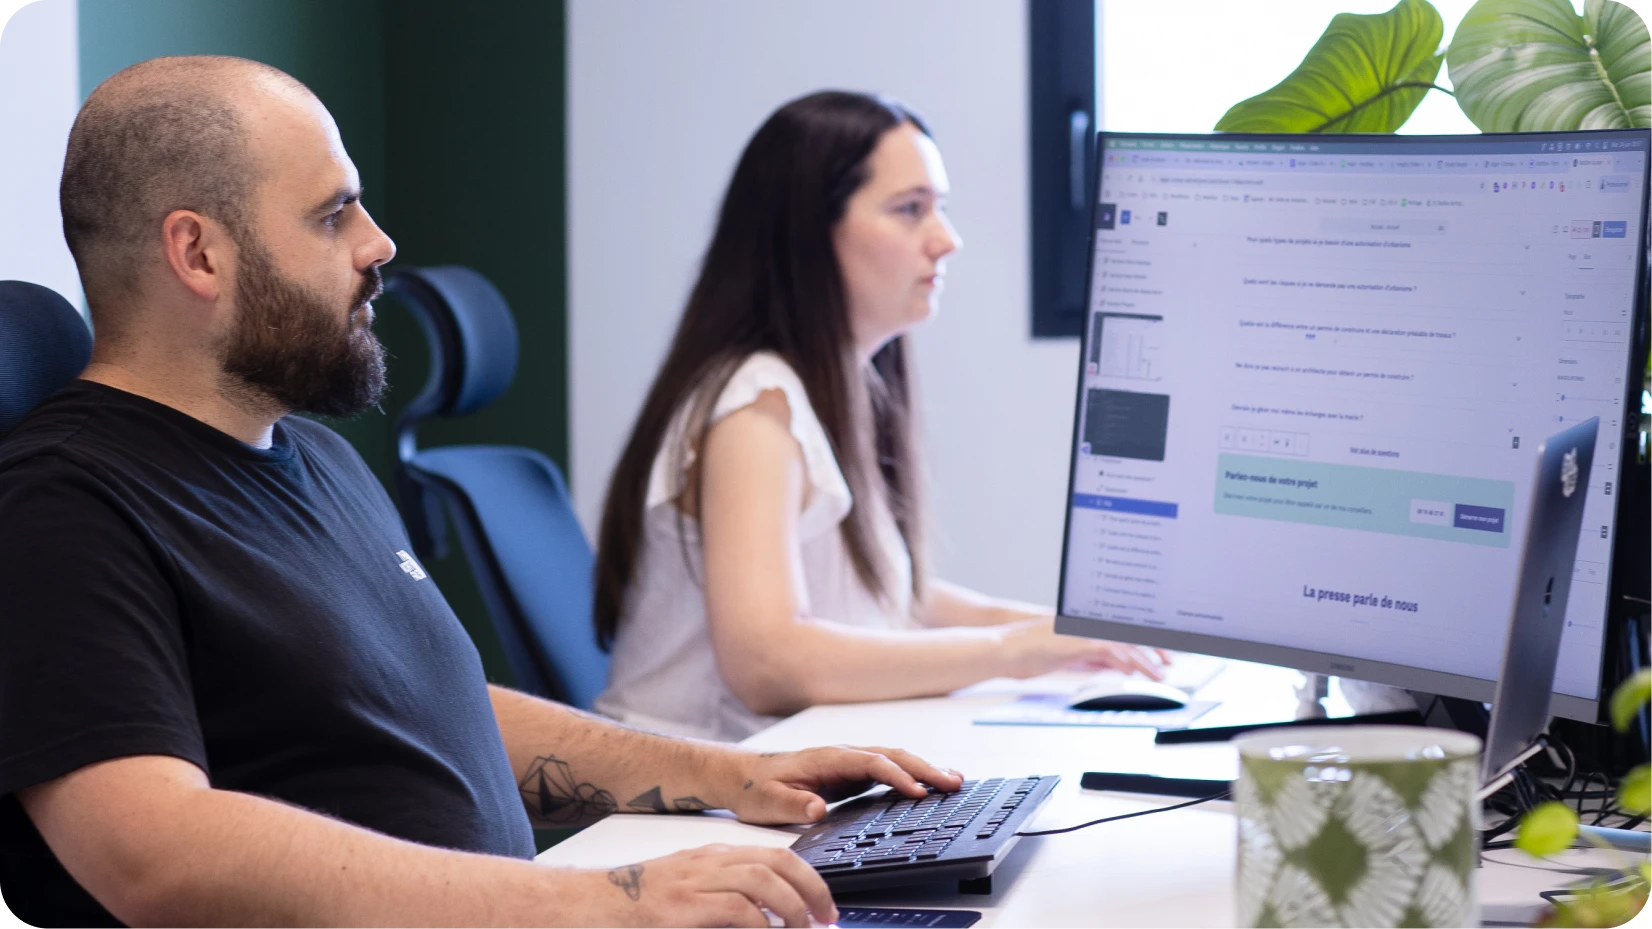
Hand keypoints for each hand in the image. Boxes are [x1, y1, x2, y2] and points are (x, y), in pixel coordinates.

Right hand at [591, 844, 835, 928]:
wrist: (578, 905)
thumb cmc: (627, 907)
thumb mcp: (682, 896)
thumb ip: (720, 902)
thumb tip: (762, 923)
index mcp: (710, 858)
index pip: (774, 854)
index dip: (808, 879)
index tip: (823, 906)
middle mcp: (706, 863)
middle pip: (778, 861)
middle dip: (812, 889)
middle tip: (827, 919)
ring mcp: (692, 882)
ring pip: (763, 879)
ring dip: (793, 908)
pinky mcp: (678, 907)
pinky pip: (736, 909)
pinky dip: (761, 925)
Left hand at [720, 745, 964, 824]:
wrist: (742, 777)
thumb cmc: (755, 788)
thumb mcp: (768, 801)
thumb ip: (793, 804)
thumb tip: (819, 807)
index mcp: (828, 759)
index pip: (871, 763)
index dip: (897, 776)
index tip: (918, 792)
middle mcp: (843, 756)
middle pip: (892, 756)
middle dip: (924, 768)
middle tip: (953, 783)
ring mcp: (849, 764)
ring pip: (894, 760)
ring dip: (923, 769)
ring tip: (954, 781)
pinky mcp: (851, 775)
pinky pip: (888, 771)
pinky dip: (911, 775)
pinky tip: (928, 786)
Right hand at [1003, 619, 1168, 679]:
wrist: (1000, 648)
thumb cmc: (1025, 653)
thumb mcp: (1064, 656)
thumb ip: (1088, 658)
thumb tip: (1109, 665)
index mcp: (1082, 626)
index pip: (1120, 630)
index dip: (1143, 641)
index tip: (1160, 653)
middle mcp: (1084, 625)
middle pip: (1127, 633)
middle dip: (1152, 648)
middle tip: (1169, 662)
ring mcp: (1079, 632)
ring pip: (1122, 643)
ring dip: (1144, 660)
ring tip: (1158, 674)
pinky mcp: (1074, 643)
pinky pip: (1107, 651)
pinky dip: (1124, 661)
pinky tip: (1134, 672)